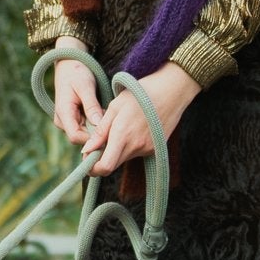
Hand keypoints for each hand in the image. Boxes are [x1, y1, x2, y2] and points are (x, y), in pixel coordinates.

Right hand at [51, 38, 104, 144]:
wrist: (68, 66)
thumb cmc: (77, 73)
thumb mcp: (85, 86)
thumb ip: (91, 105)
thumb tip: (98, 124)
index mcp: (63, 113)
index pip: (76, 137)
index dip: (92, 140)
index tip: (109, 133)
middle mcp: (62, 121)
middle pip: (81, 139)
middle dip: (96, 134)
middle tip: (112, 122)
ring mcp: (66, 122)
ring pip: (84, 135)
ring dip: (96, 129)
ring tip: (107, 115)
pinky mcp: (72, 120)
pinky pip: (85, 129)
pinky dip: (95, 124)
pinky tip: (103, 114)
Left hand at [84, 62, 200, 176]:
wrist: (172, 91)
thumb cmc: (141, 94)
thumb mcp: (115, 107)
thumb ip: (100, 132)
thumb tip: (87, 150)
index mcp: (123, 136)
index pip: (105, 167)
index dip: (93, 168)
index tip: (87, 158)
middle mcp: (136, 147)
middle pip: (113, 165)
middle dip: (101, 159)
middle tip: (97, 143)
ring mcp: (147, 149)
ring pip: (123, 158)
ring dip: (115, 150)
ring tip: (118, 128)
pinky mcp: (154, 149)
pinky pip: (135, 153)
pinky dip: (128, 146)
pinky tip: (132, 128)